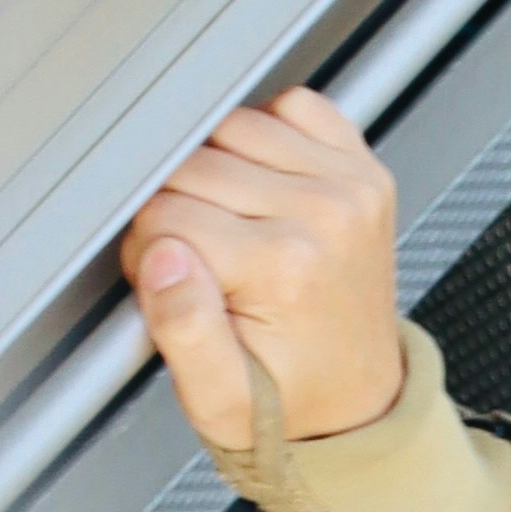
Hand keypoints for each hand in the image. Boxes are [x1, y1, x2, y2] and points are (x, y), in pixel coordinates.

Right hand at [121, 88, 404, 467]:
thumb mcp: (219, 398)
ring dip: (212, 170)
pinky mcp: (361, 165)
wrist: (356, 404)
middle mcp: (323, 213)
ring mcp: (349, 182)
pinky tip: (262, 188)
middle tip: (197, 266)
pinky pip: (291, 108)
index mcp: (284, 267)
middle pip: (193, 166)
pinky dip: (264, 134)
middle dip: (174, 212)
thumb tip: (161, 257)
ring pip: (230, 128)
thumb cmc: (289, 399)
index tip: (171, 287)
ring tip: (226, 228)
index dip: (148, 253)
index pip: (165, 216)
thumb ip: (181, 331)